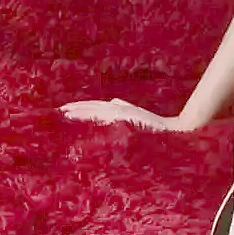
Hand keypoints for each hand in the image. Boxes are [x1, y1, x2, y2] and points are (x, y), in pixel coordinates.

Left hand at [59, 98, 196, 131]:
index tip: (64, 110)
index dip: (80, 107)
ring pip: (96, 111)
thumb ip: (124, 108)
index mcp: (119, 110)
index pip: (95, 107)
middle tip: (58, 111)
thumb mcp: (137, 117)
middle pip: (93, 107)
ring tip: (65, 114)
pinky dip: (93, 117)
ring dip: (81, 112)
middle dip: (76, 109)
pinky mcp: (128, 120)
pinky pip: (106, 118)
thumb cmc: (156, 128)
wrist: (174, 132)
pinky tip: (83, 120)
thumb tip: (112, 102)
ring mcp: (123, 115)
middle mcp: (119, 110)